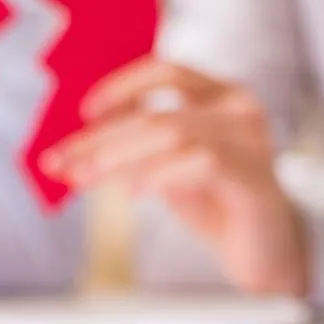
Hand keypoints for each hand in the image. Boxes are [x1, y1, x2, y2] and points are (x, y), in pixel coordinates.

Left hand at [40, 59, 308, 295]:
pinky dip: (160, 174)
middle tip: (60, 163)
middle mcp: (239, 108)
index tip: (85, 113)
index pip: (166, 71)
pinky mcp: (255, 176)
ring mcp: (251, 140)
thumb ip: (135, 144)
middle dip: (100, 140)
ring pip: (173, 133)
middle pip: (157, 115)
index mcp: (218, 95)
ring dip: (118, 157)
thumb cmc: (215, 202)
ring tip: (84, 178)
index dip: (122, 87)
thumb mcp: (166, 164)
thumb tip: (79, 141)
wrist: (263, 252)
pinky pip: (202, 162)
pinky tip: (135, 192)